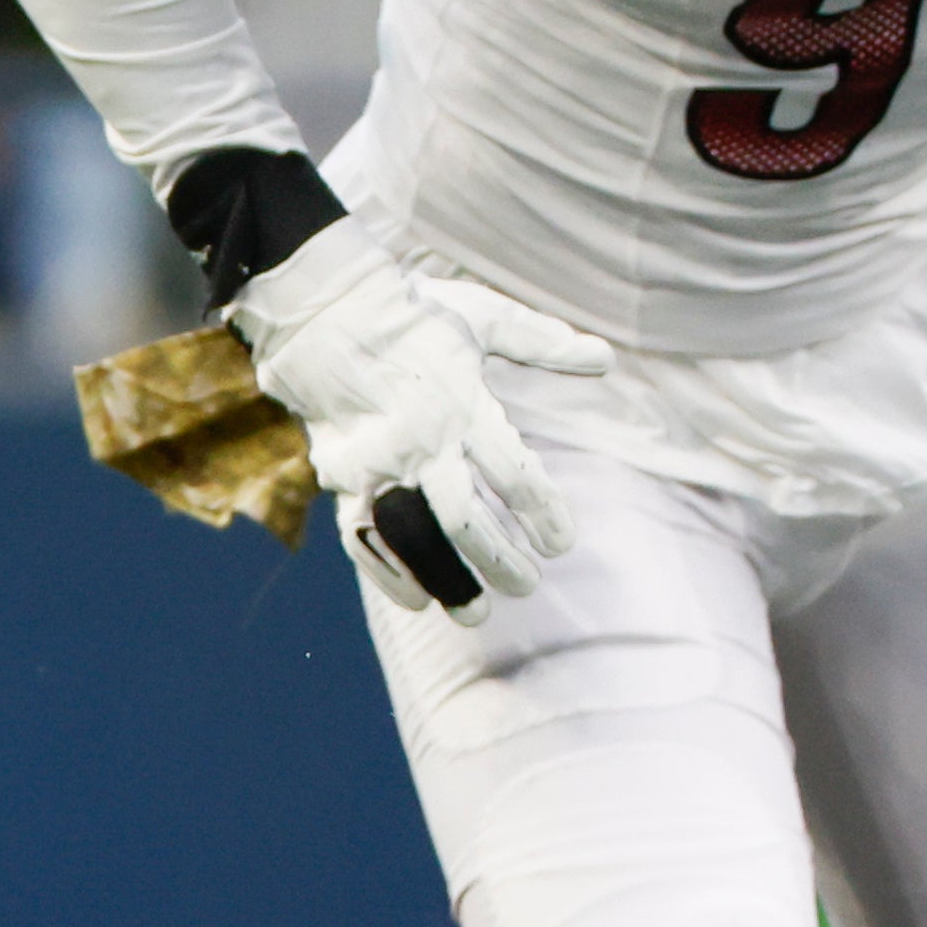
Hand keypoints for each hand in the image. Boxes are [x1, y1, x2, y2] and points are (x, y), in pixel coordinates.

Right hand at [226, 223, 609, 613]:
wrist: (320, 313)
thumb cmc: (412, 314)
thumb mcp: (484, 319)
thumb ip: (544, 344)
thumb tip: (606, 360)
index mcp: (462, 403)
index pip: (514, 474)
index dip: (542, 515)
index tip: (562, 545)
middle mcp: (421, 439)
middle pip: (465, 517)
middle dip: (499, 560)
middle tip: (527, 587)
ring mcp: (376, 462)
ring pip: (414, 535)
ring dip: (446, 578)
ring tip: (474, 613)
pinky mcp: (340, 475)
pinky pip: (362, 535)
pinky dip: (387, 572)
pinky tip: (415, 600)